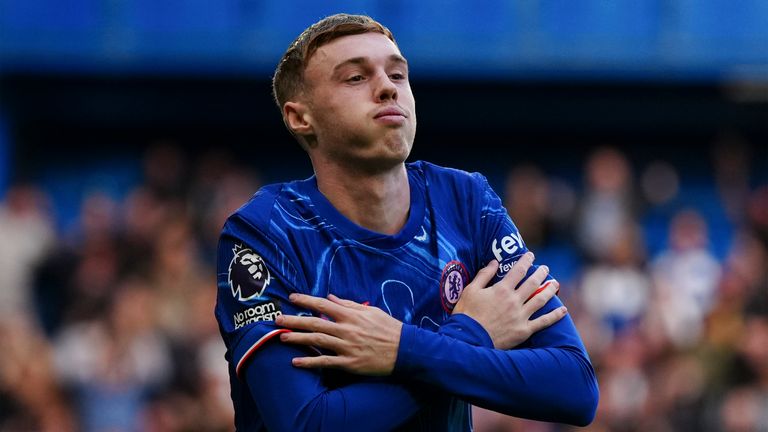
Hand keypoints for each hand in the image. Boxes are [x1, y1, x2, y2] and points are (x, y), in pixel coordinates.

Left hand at [275, 294, 401, 375]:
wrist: (405, 351)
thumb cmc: (388, 329)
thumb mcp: (371, 312)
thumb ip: (349, 305)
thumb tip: (331, 297)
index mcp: (352, 315)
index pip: (323, 304)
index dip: (306, 300)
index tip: (291, 297)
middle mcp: (347, 330)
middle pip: (315, 323)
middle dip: (294, 320)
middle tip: (277, 319)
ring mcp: (347, 347)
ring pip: (317, 341)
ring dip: (298, 339)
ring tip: (282, 337)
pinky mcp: (349, 363)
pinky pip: (326, 362)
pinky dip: (310, 362)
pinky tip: (296, 362)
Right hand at [452, 252, 566, 349]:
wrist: (469, 338)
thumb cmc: (467, 314)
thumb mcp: (470, 290)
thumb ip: (484, 275)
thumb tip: (493, 262)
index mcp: (501, 290)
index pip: (518, 271)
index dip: (526, 261)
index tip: (531, 255)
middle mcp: (514, 301)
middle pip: (532, 283)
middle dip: (540, 273)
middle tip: (545, 268)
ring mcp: (521, 316)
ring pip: (540, 300)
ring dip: (549, 290)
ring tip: (555, 284)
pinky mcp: (524, 330)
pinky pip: (543, 322)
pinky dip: (554, 316)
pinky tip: (563, 310)